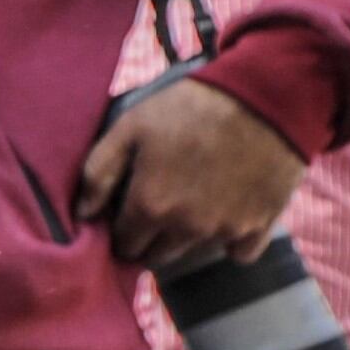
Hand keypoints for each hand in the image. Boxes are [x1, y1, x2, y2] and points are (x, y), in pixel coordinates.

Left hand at [77, 77, 304, 272]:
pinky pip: (238, 252)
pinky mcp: (260, 226)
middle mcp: (185, 228)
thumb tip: (82, 213)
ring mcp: (225, 231)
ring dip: (188, 236)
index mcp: (150, 206)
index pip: (125, 245)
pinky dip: (232, 238)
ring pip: (194, 252)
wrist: (267, 95)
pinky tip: (230, 210)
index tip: (131, 211)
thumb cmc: (192, 106)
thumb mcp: (131, 126)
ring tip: (195, 200)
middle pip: (157, 255)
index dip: (124, 230)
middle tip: (162, 205)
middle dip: (152, 238)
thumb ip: (99, 172)